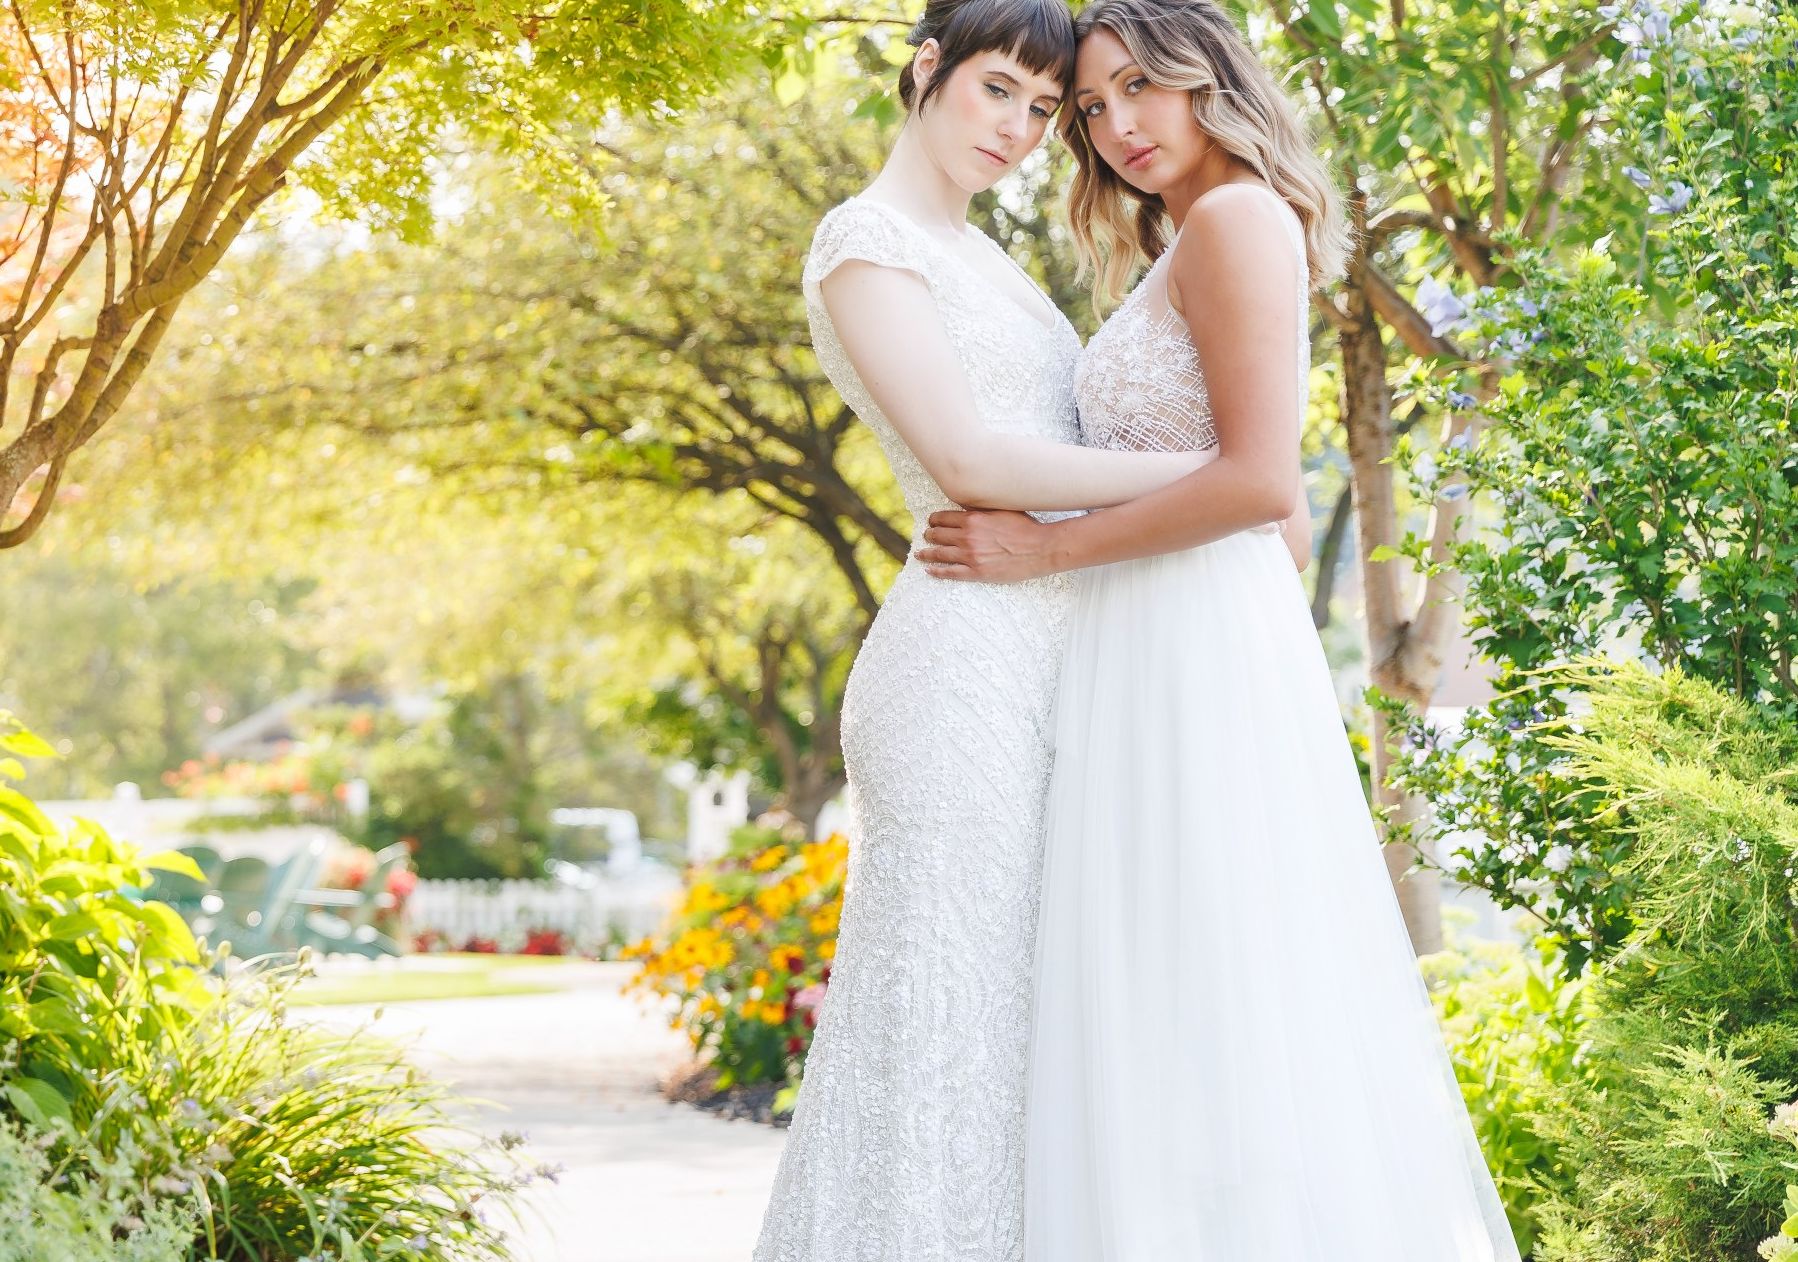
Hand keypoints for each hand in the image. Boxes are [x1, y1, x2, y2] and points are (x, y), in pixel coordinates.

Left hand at [916, 509, 1060, 582]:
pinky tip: (929, 570)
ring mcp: (970, 556)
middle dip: (929, 535)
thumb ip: (982, 510)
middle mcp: (967, 537)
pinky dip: (936, 571)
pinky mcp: (976, 572)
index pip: (943, 518)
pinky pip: (950, 573)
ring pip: (940, 554)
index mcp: (973, 519)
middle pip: (938, 535)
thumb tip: (968, 508)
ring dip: (927, 553)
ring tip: (920, 553)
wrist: (1040, 548)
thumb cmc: (1025, 528)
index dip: (934, 520)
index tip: (932, 522)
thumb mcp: (1001, 510)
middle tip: (926, 536)